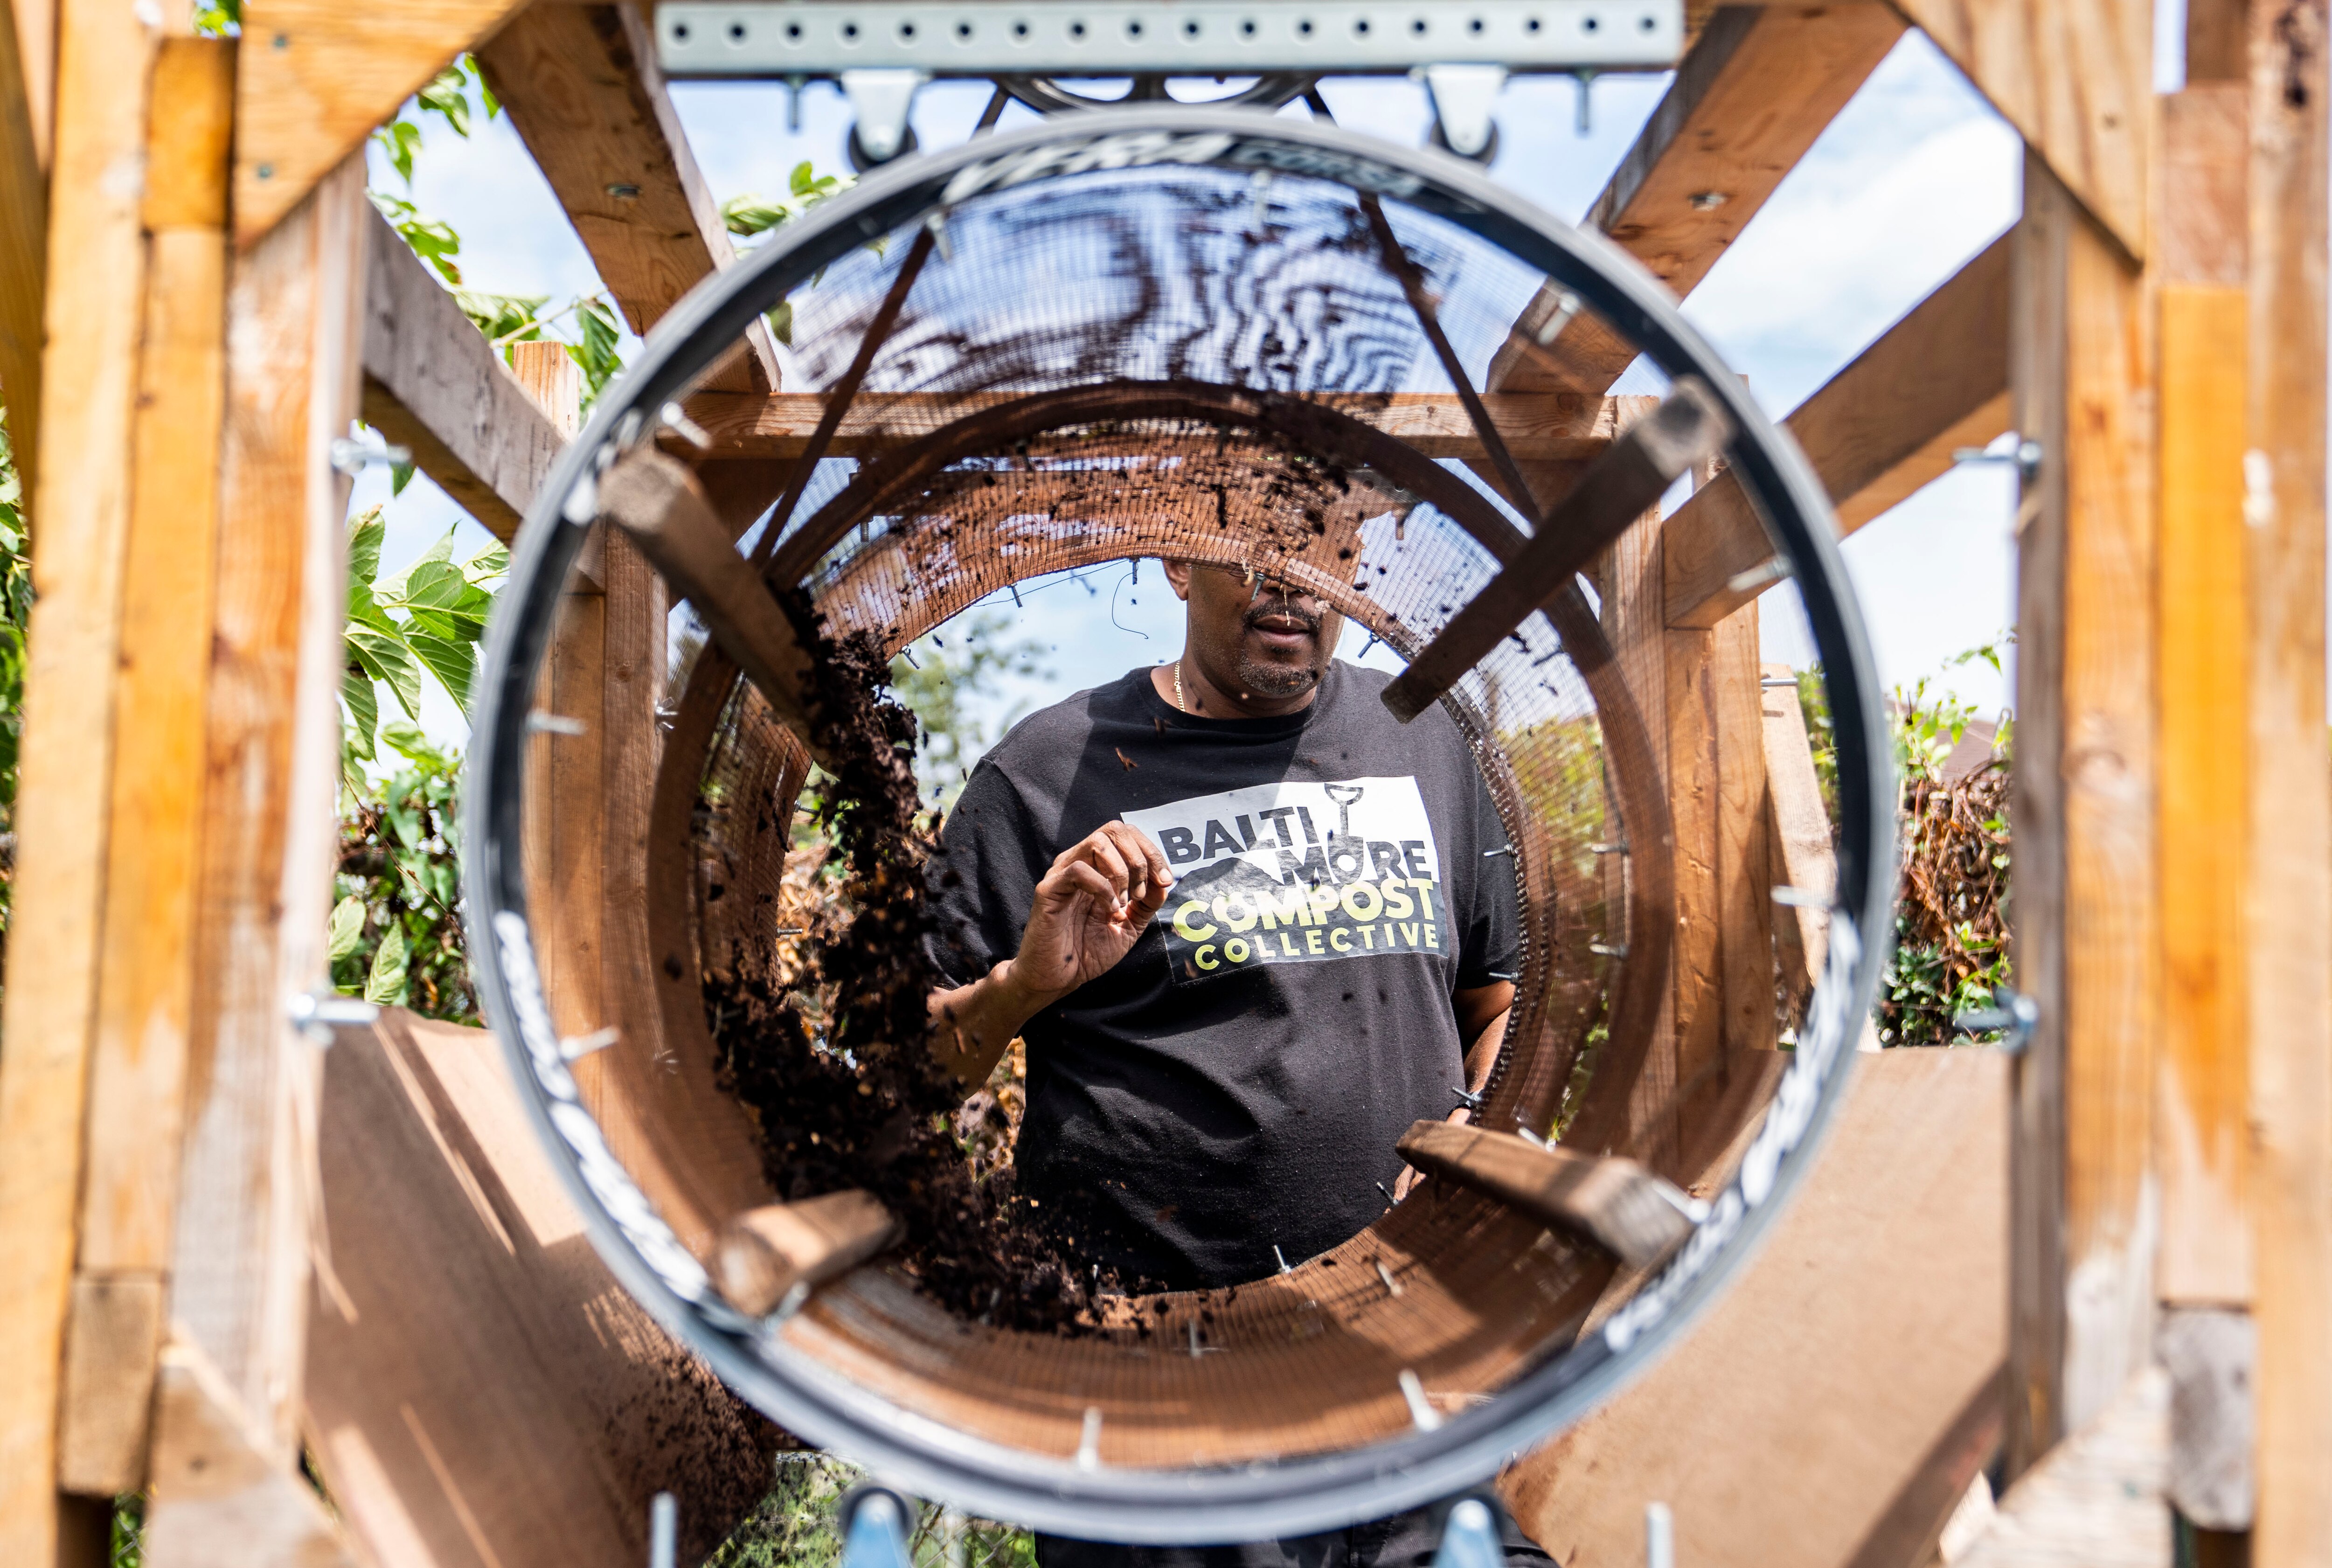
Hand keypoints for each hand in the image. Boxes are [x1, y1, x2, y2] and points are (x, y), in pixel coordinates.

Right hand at [1005, 822, 1173, 1006]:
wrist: (1059, 979)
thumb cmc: (1088, 951)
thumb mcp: (1130, 926)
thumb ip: (1148, 902)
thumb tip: (1165, 881)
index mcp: (1098, 866)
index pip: (1127, 835)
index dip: (1152, 851)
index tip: (1165, 881)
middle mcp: (1079, 862)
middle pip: (1114, 829)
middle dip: (1140, 858)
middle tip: (1141, 893)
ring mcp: (1062, 873)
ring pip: (1098, 842)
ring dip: (1122, 871)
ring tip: (1124, 902)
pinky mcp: (1048, 889)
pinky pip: (1079, 869)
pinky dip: (1103, 888)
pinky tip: (1109, 910)